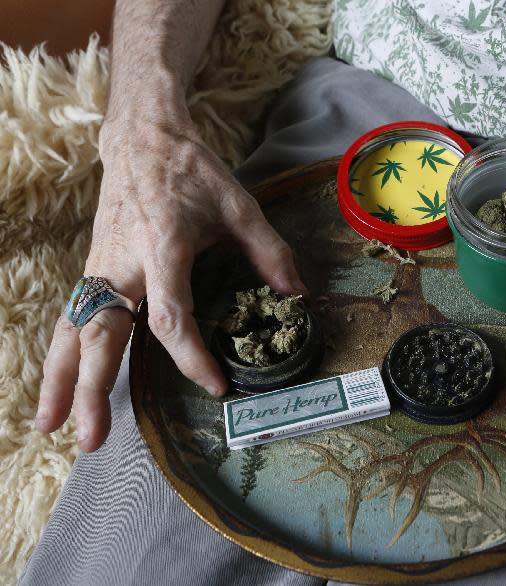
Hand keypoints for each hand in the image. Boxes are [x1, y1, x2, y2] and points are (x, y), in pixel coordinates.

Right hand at [36, 115, 305, 451]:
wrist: (142, 139)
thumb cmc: (192, 171)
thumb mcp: (239, 205)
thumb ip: (269, 251)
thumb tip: (298, 296)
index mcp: (162, 245)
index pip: (171, 316)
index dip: (191, 356)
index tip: (216, 385)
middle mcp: (122, 262)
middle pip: (101, 334)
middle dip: (94, 388)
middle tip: (92, 441)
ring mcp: (100, 267)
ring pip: (72, 330)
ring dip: (62, 381)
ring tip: (52, 429)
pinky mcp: (92, 269)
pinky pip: (70, 318)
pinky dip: (60, 355)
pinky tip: (56, 389)